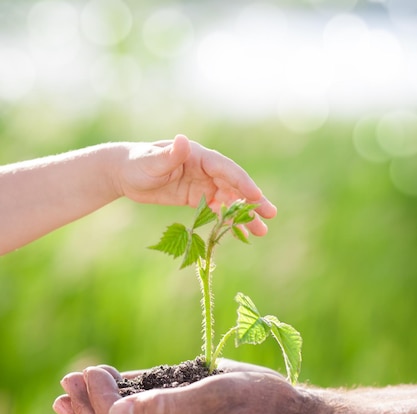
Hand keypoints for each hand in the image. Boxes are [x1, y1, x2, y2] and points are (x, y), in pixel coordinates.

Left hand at [113, 135, 276, 235]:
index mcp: (198, 155)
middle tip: (271, 214)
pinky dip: (228, 220)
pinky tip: (239, 233)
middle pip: (234, 185)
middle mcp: (205, 168)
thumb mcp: (151, 160)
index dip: (242, 182)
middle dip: (252, 200)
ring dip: (244, 214)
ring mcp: (203, 183)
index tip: (256, 196)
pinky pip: (217, 209)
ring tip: (261, 231)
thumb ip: (169, 154)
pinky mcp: (197, 197)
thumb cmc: (136, 162)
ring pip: (229, 199)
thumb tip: (182, 141)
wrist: (125, 173)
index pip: (225, 169)